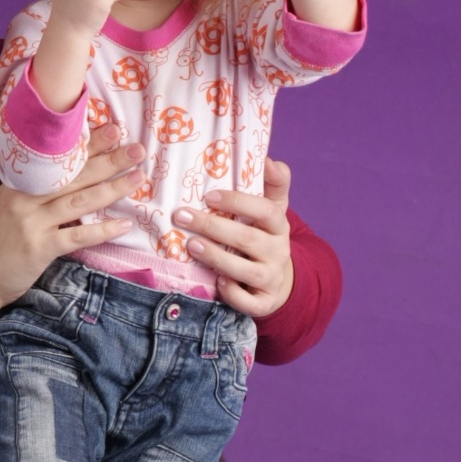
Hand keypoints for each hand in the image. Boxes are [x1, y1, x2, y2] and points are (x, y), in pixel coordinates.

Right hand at [0, 126, 143, 353]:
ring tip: (137, 178)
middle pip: (73, 174)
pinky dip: (103, 229)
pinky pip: (77, 235)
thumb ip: (29, 194)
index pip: (57, 160)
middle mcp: (23, 198)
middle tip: (137, 149)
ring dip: (112, 188)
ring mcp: (31, 222)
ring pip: (80, 200)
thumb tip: (63, 181)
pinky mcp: (39, 248)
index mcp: (16, 185)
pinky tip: (124, 224)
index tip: (112, 130)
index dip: (86, 145)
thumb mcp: (4, 208)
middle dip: (108, 160)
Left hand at [174, 157, 293, 317]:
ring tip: (190, 245)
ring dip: (216, 258)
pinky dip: (233, 293)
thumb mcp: (272, 209)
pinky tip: (216, 281)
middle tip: (181, 216)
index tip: (208, 195)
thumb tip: (268, 159)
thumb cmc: (264, 236)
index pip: (265, 210)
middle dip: (213, 227)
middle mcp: (278, 251)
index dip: (238, 202)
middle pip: (248, 239)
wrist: (279, 280)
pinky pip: (249, 302)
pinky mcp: (264, 302)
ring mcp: (271, 278)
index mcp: (279, 225)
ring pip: (246, 270)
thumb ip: (273, 183)